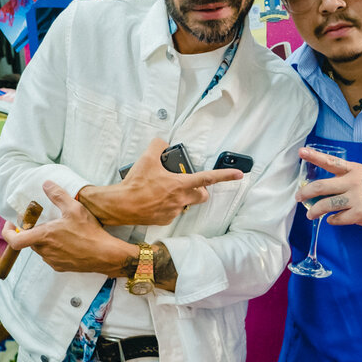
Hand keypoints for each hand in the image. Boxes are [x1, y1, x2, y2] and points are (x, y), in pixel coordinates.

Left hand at [2, 181, 134, 274]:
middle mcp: (45, 251)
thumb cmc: (89, 232)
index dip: (7, 232)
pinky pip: (51, 256)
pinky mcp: (61, 267)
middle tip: (41, 221)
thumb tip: (46, 184)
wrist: (105, 255)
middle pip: (29, 241)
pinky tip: (68, 241)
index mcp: (44, 237)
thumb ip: (58, 195)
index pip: (14, 240)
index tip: (11, 223)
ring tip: (58, 229)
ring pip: (41, 249)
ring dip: (44, 239)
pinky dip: (54, 248)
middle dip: (32, 231)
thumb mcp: (74, 208)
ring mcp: (53, 261)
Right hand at [78, 138, 242, 225]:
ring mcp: (174, 211)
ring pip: (186, 204)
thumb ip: (158, 145)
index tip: (239, 174)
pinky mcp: (165, 220)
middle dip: (200, 190)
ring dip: (181, 197)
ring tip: (164, 191)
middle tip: (188, 183)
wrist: (121, 205)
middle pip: (202, 196)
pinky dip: (167, 206)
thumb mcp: (146, 158)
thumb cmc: (135, 184)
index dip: (226, 176)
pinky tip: (154, 200)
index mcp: (181, 184)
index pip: (208, 179)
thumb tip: (162, 142)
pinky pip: (172, 212)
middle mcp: (181, 199)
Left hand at [295, 146, 361, 227]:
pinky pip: (338, 219)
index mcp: (353, 169)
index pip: (330, 162)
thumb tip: (324, 191)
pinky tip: (331, 220)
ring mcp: (355, 198)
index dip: (314, 156)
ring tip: (310, 215)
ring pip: (326, 205)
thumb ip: (345, 179)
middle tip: (298, 197)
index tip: (301, 152)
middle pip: (321, 186)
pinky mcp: (360, 214)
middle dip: (305, 193)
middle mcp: (352, 182)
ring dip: (314, 211)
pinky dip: (332, 220)